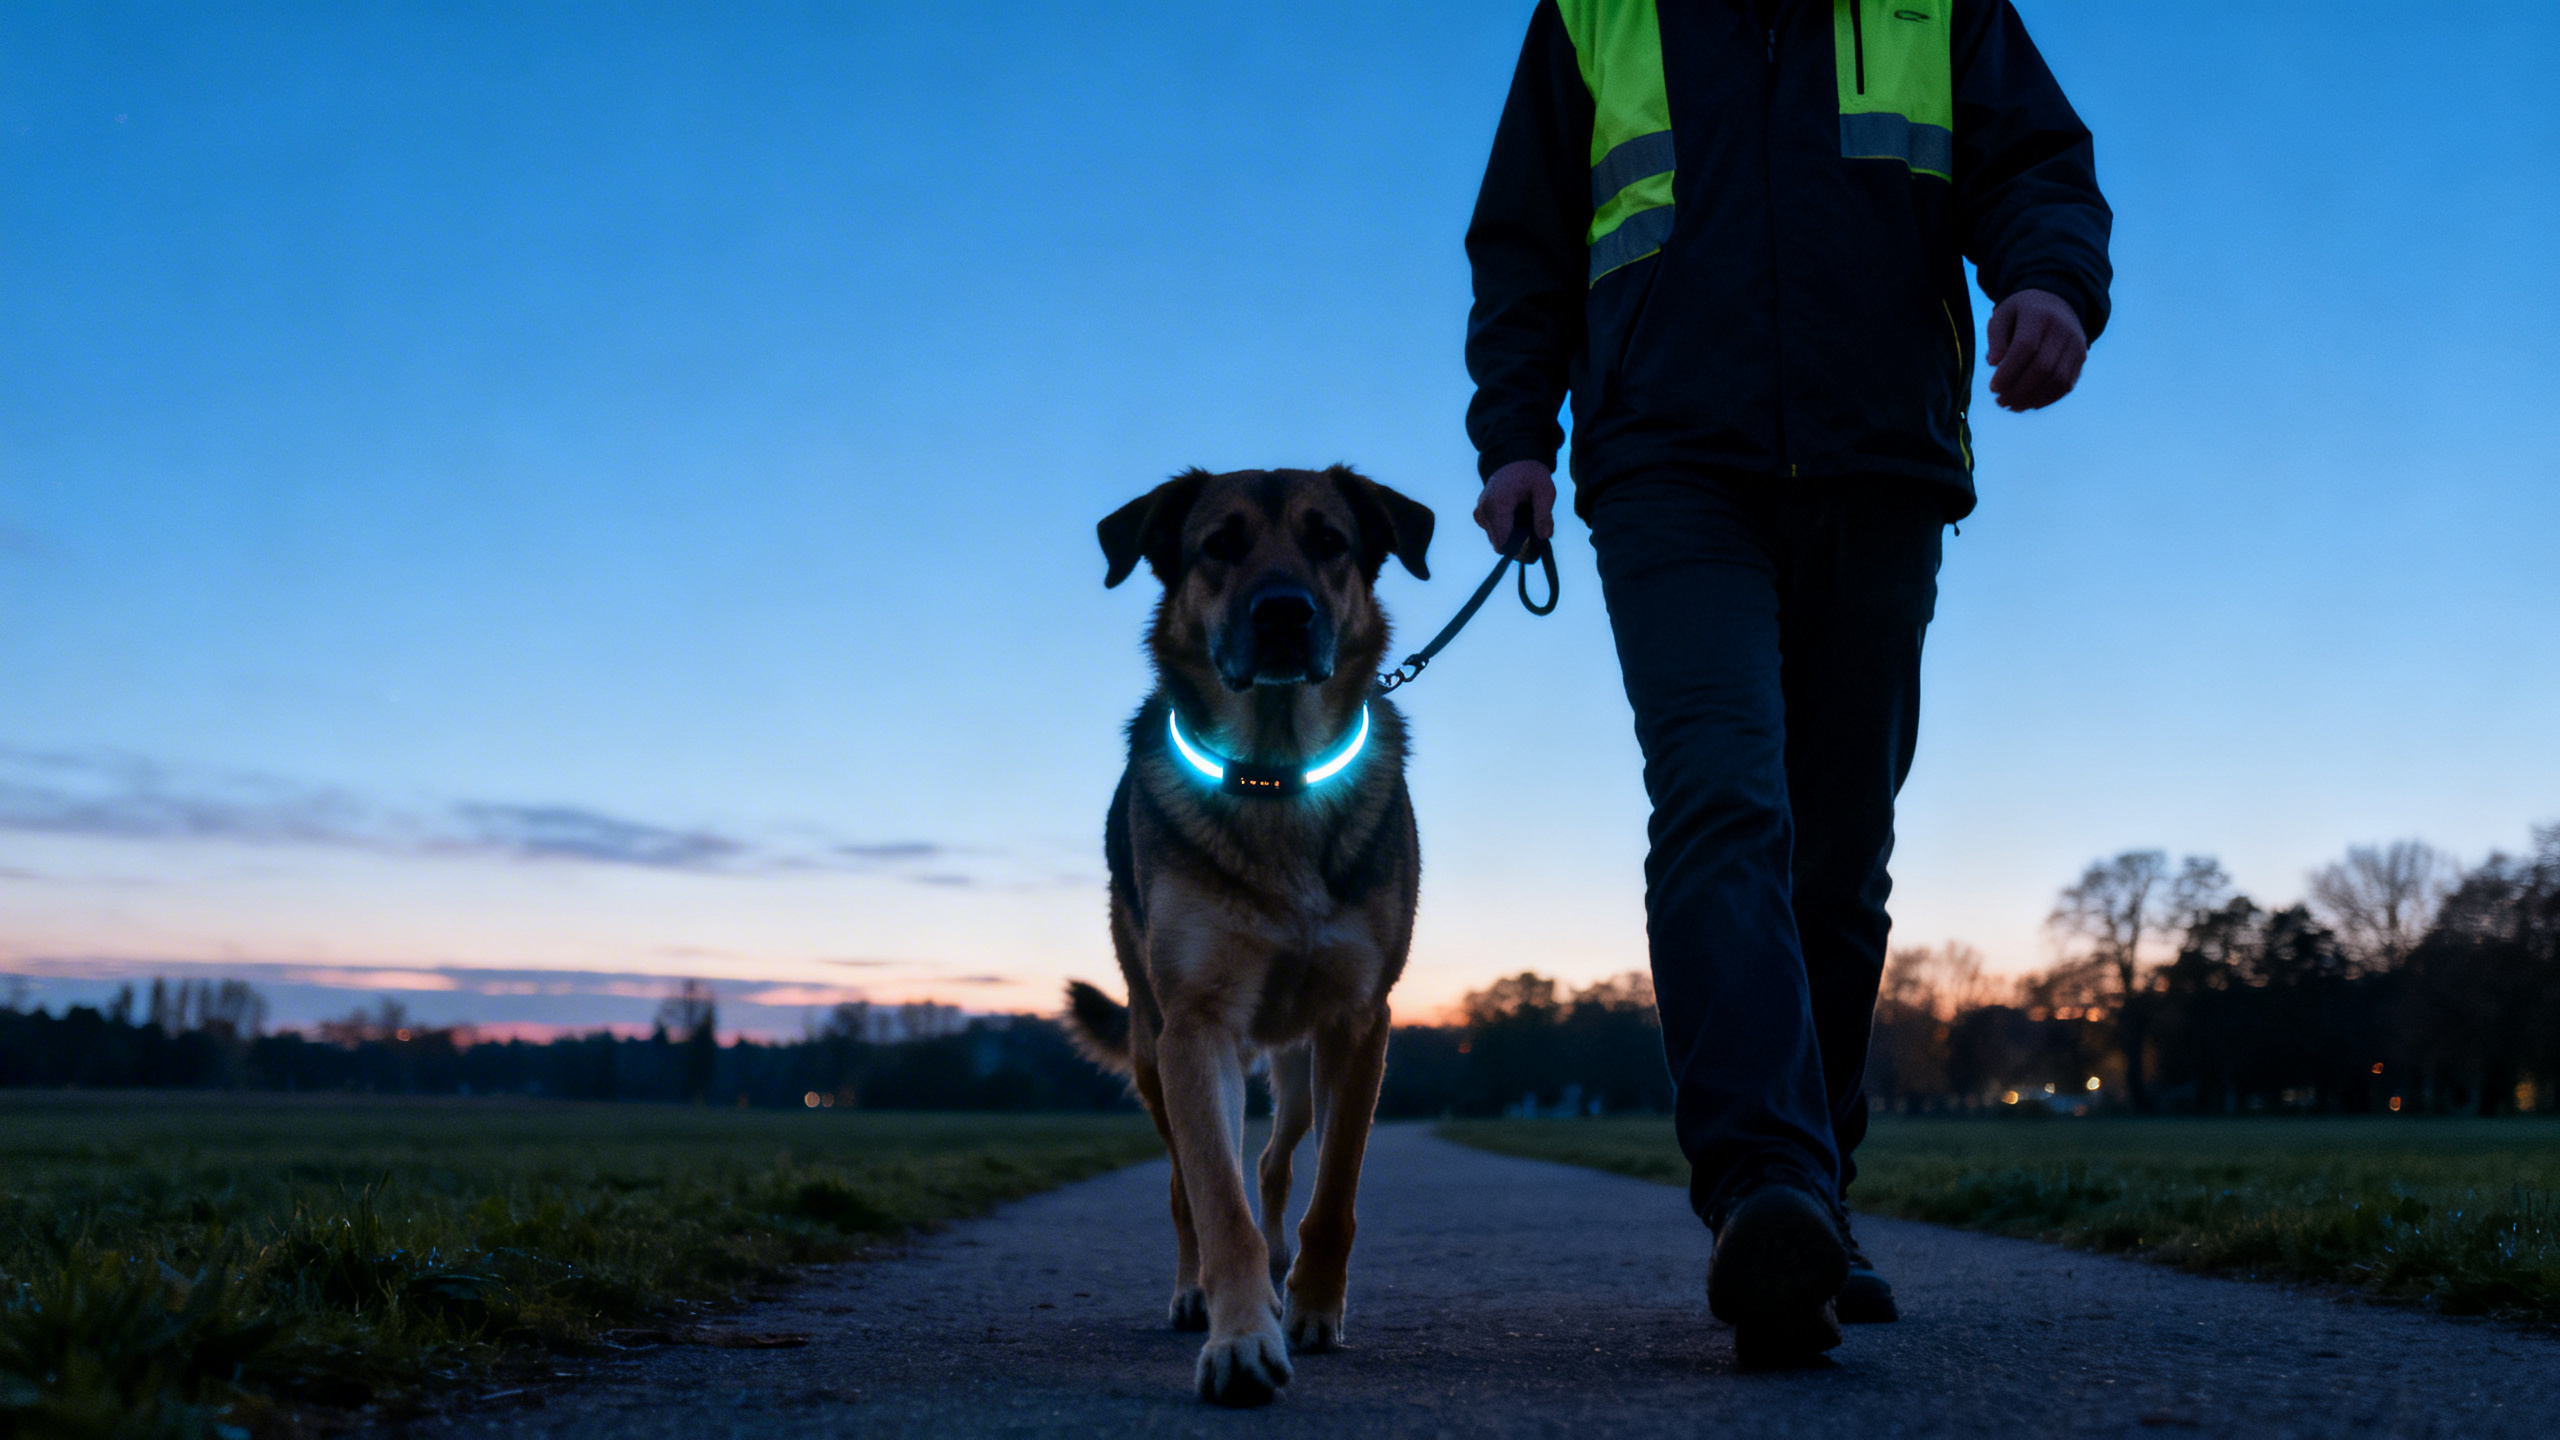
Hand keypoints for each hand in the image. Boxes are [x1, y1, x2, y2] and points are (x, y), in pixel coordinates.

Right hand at [1474, 460, 1556, 553]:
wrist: (1514, 460)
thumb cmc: (1531, 475)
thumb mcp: (1545, 491)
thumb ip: (1544, 515)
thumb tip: (1544, 537)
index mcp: (1497, 505)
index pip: (1503, 541)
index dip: (1519, 548)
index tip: (1533, 541)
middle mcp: (1484, 511)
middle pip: (1499, 543)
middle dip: (1516, 542)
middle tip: (1532, 527)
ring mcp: (1479, 513)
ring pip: (1496, 539)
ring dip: (1511, 535)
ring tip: (1524, 518)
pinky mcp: (1479, 514)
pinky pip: (1492, 532)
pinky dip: (1505, 529)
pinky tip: (1515, 516)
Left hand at [1985, 288, 2087, 411]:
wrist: (2057, 301)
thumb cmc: (2022, 312)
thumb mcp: (2003, 315)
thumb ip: (1996, 337)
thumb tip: (1992, 363)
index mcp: (2039, 315)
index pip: (2026, 348)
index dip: (2009, 372)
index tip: (1992, 388)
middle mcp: (2062, 330)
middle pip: (2043, 367)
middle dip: (2019, 390)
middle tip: (2000, 401)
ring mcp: (2076, 344)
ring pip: (2058, 380)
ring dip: (2033, 398)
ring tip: (2011, 406)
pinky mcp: (2082, 357)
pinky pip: (2067, 384)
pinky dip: (2047, 399)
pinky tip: (2029, 404)